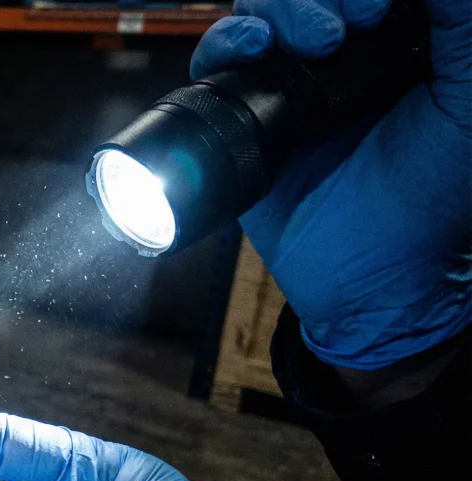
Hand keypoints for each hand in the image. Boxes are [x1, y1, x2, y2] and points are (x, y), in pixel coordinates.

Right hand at [191, 0, 471, 369]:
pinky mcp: (242, 114)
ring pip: (262, 11)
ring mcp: (288, 81)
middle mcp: (343, 54)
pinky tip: (249, 49)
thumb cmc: (433, 194)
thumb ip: (458, 25)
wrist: (370, 271)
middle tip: (351, 26)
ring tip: (310, 44)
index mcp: (400, 42)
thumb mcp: (465, 99)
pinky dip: (225, 40)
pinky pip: (216, 59)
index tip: (379, 12)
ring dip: (280, 10)